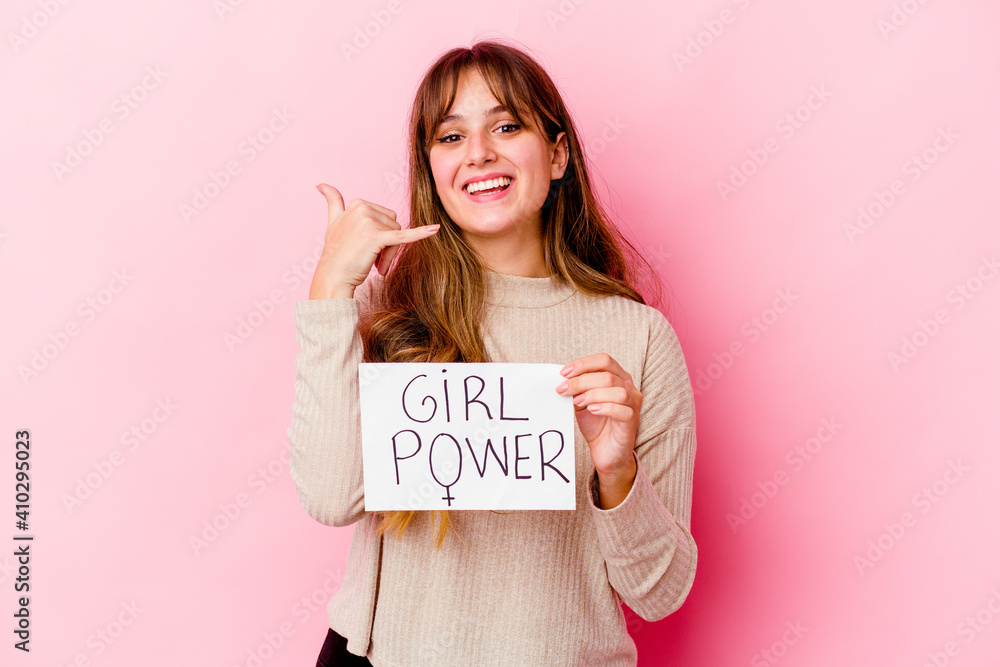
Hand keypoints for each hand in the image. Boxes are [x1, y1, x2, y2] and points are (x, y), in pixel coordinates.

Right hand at [309, 183, 439, 297]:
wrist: (333, 276)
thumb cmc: (337, 253)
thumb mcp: (333, 222)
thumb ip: (333, 202)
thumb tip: (320, 184)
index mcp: (357, 203)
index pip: (385, 216)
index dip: (381, 233)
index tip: (366, 247)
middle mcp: (363, 208)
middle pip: (394, 223)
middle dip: (388, 243)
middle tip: (372, 258)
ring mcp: (369, 222)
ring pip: (398, 234)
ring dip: (389, 253)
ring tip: (374, 263)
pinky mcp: (377, 238)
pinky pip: (404, 236)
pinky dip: (420, 233)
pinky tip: (435, 229)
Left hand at [555, 353, 641, 478]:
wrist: (605, 452)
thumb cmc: (596, 425)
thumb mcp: (582, 403)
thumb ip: (576, 390)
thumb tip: (562, 380)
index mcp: (618, 378)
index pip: (604, 360)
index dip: (583, 364)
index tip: (563, 373)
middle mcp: (629, 388)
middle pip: (607, 375)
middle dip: (581, 381)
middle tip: (563, 389)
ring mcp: (633, 404)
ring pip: (617, 391)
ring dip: (592, 394)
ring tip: (577, 402)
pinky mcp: (632, 421)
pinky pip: (622, 409)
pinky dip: (605, 407)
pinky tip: (592, 410)